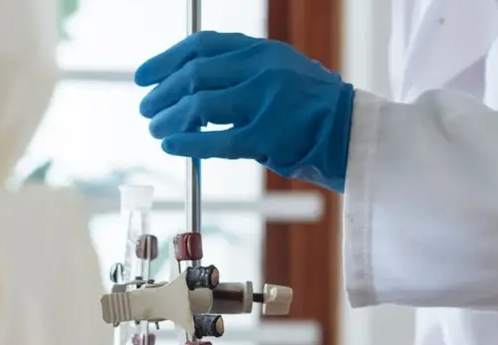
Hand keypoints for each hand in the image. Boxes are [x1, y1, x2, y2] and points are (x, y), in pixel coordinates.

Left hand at [134, 31, 354, 192]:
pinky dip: (188, 143)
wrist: (352, 132)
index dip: (166, 60)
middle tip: (147, 108)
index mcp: (262, 50)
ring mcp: (265, 100)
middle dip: (162, 93)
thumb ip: (241, 74)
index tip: (145, 76)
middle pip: (194, 74)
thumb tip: (190, 88)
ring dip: (170, 118)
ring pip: (199, 105)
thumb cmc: (312, 108)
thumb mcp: (280, 72)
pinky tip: (172, 146)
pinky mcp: (268, 134)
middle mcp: (261, 68)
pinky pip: (216, 140)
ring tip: (156, 129)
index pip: (202, 46)